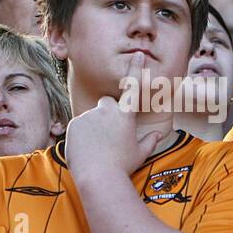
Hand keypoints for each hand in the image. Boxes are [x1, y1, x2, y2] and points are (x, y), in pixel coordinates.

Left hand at [65, 51, 162, 179]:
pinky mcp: (74, 123)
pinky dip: (81, 135)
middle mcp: (107, 110)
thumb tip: (158, 135)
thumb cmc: (122, 167)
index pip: (132, 88)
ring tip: (96, 150)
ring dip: (93, 128)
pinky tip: (86, 150)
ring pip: (92, 117)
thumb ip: (150, 142)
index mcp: (125, 115)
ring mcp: (89, 115)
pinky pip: (79, 126)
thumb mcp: (140, 154)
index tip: (137, 54)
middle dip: (108, 114)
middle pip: (107, 104)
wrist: (98, 178)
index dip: (135, 70)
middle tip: (108, 136)